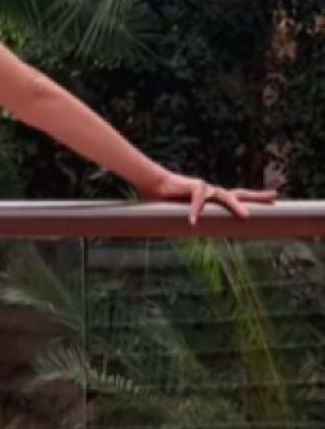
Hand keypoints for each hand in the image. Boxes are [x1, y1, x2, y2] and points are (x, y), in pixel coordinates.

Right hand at [149, 169, 276, 225]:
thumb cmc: (168, 203)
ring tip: (246, 216)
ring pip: (223, 196)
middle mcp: (212, 192)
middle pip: (239, 193)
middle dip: (257, 196)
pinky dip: (196, 211)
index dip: (254, 200)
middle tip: (275, 197)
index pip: (237, 198)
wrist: (153, 186)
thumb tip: (193, 242)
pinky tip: (193, 222)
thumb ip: (192, 227)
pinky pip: (198, 199)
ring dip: (235, 206)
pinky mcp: (192, 186)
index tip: (273, 201)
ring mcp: (204, 188)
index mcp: (213, 200)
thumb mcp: (184, 217)